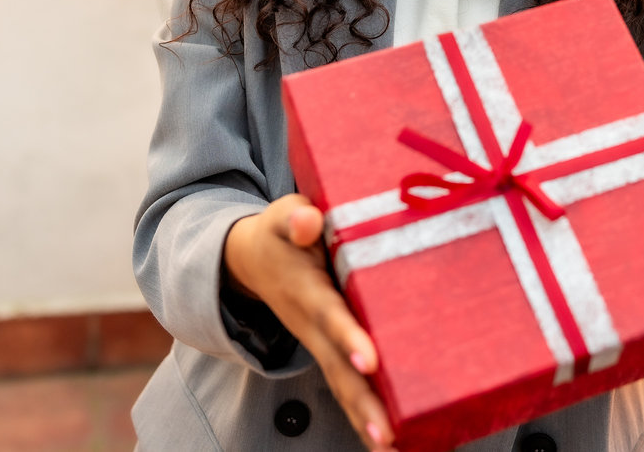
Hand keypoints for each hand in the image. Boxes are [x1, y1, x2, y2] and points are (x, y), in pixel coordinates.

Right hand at [225, 196, 396, 450]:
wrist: (250, 258)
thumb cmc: (281, 231)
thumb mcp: (283, 215)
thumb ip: (295, 218)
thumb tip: (307, 222)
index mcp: (306, 289)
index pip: (330, 315)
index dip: (347, 338)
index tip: (369, 361)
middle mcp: (310, 325)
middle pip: (336, 367)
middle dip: (360, 401)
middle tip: (386, 433)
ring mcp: (316, 344)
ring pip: (341, 385)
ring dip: (364, 417)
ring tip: (393, 448)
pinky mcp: (326, 352)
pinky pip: (346, 387)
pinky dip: (364, 415)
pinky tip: (393, 442)